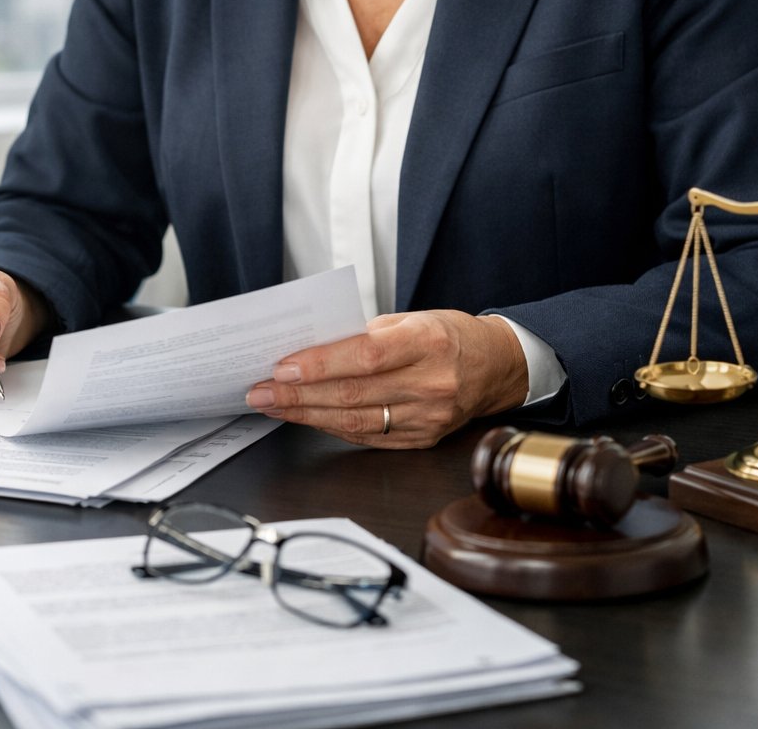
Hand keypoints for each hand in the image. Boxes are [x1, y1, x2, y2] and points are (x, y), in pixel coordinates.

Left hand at [244, 311, 529, 448]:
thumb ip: (363, 334)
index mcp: (427, 343)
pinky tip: (306, 417)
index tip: (282, 367)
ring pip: (355, 421)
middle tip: (260, 391)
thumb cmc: (448, 336)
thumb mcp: (410, 318)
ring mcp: (429, 417)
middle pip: (352, 394)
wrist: (496, 367)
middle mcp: (431, 384)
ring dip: (306, 414)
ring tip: (273, 406)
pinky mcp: (422, 439)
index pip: (364, 356)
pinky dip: (331, 427)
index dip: (320, 365)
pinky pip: (367, 436)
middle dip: (298, 395)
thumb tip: (309, 349)